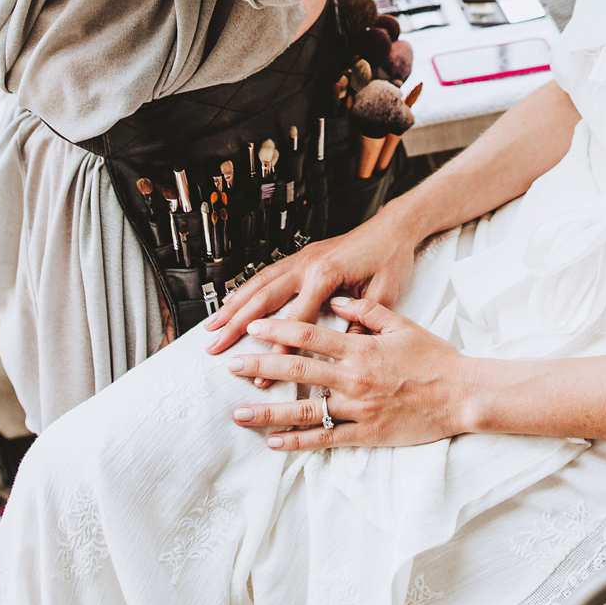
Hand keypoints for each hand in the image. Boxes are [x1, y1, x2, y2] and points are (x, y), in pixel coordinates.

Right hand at [204, 207, 417, 357]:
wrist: (394, 228)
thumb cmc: (391, 260)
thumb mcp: (384, 296)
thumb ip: (360, 325)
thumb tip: (340, 357)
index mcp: (326, 275)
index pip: (295, 321)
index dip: (278, 351)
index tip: (263, 376)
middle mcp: (308, 264)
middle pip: (263, 298)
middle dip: (236, 324)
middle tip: (213, 347)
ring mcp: (302, 258)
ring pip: (259, 283)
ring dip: (233, 305)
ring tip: (211, 327)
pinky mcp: (303, 256)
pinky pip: (268, 274)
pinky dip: (246, 289)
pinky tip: (234, 301)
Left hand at [227, 297, 470, 449]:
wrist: (461, 394)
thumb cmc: (435, 358)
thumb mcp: (403, 324)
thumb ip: (367, 311)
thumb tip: (336, 300)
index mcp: (361, 348)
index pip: (310, 335)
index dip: (278, 330)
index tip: (253, 328)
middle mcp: (354, 378)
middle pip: (297, 370)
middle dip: (260, 366)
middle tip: (230, 365)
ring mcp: (358, 408)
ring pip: (304, 409)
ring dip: (268, 410)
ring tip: (238, 412)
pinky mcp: (366, 434)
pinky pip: (325, 439)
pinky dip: (297, 442)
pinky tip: (274, 443)